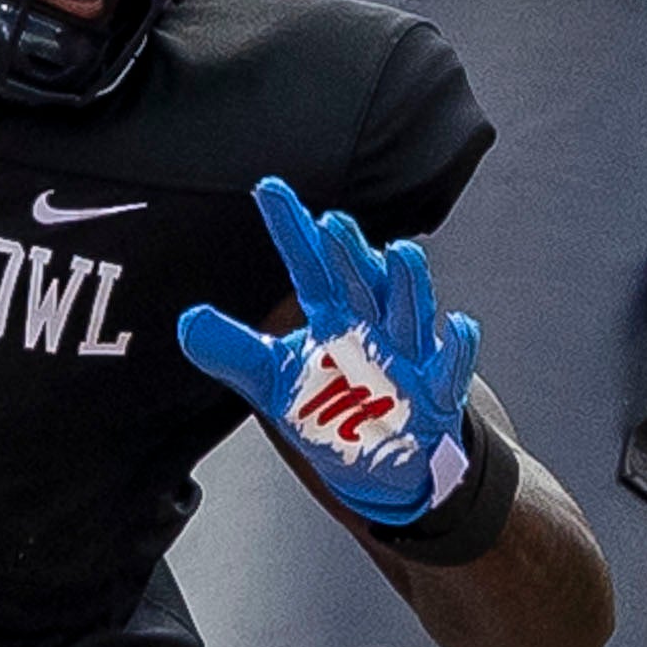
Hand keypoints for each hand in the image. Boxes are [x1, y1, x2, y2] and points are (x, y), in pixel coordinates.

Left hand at [176, 176, 479, 532]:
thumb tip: (187, 322)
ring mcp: (407, 356)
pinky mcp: (436, 393)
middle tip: (332, 224)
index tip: (268, 189)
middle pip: (360, 282)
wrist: (381, 457)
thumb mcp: (273, 380)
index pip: (308, 264)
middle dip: (349, 255)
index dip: (290, 229)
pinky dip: (458, 349)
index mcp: (333, 313)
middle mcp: (371, 324)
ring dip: (407, 283)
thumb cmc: (332, 405)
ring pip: (410, 313)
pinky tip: (460, 325)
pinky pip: (451, 368)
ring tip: (398, 254)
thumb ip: (233, 351)